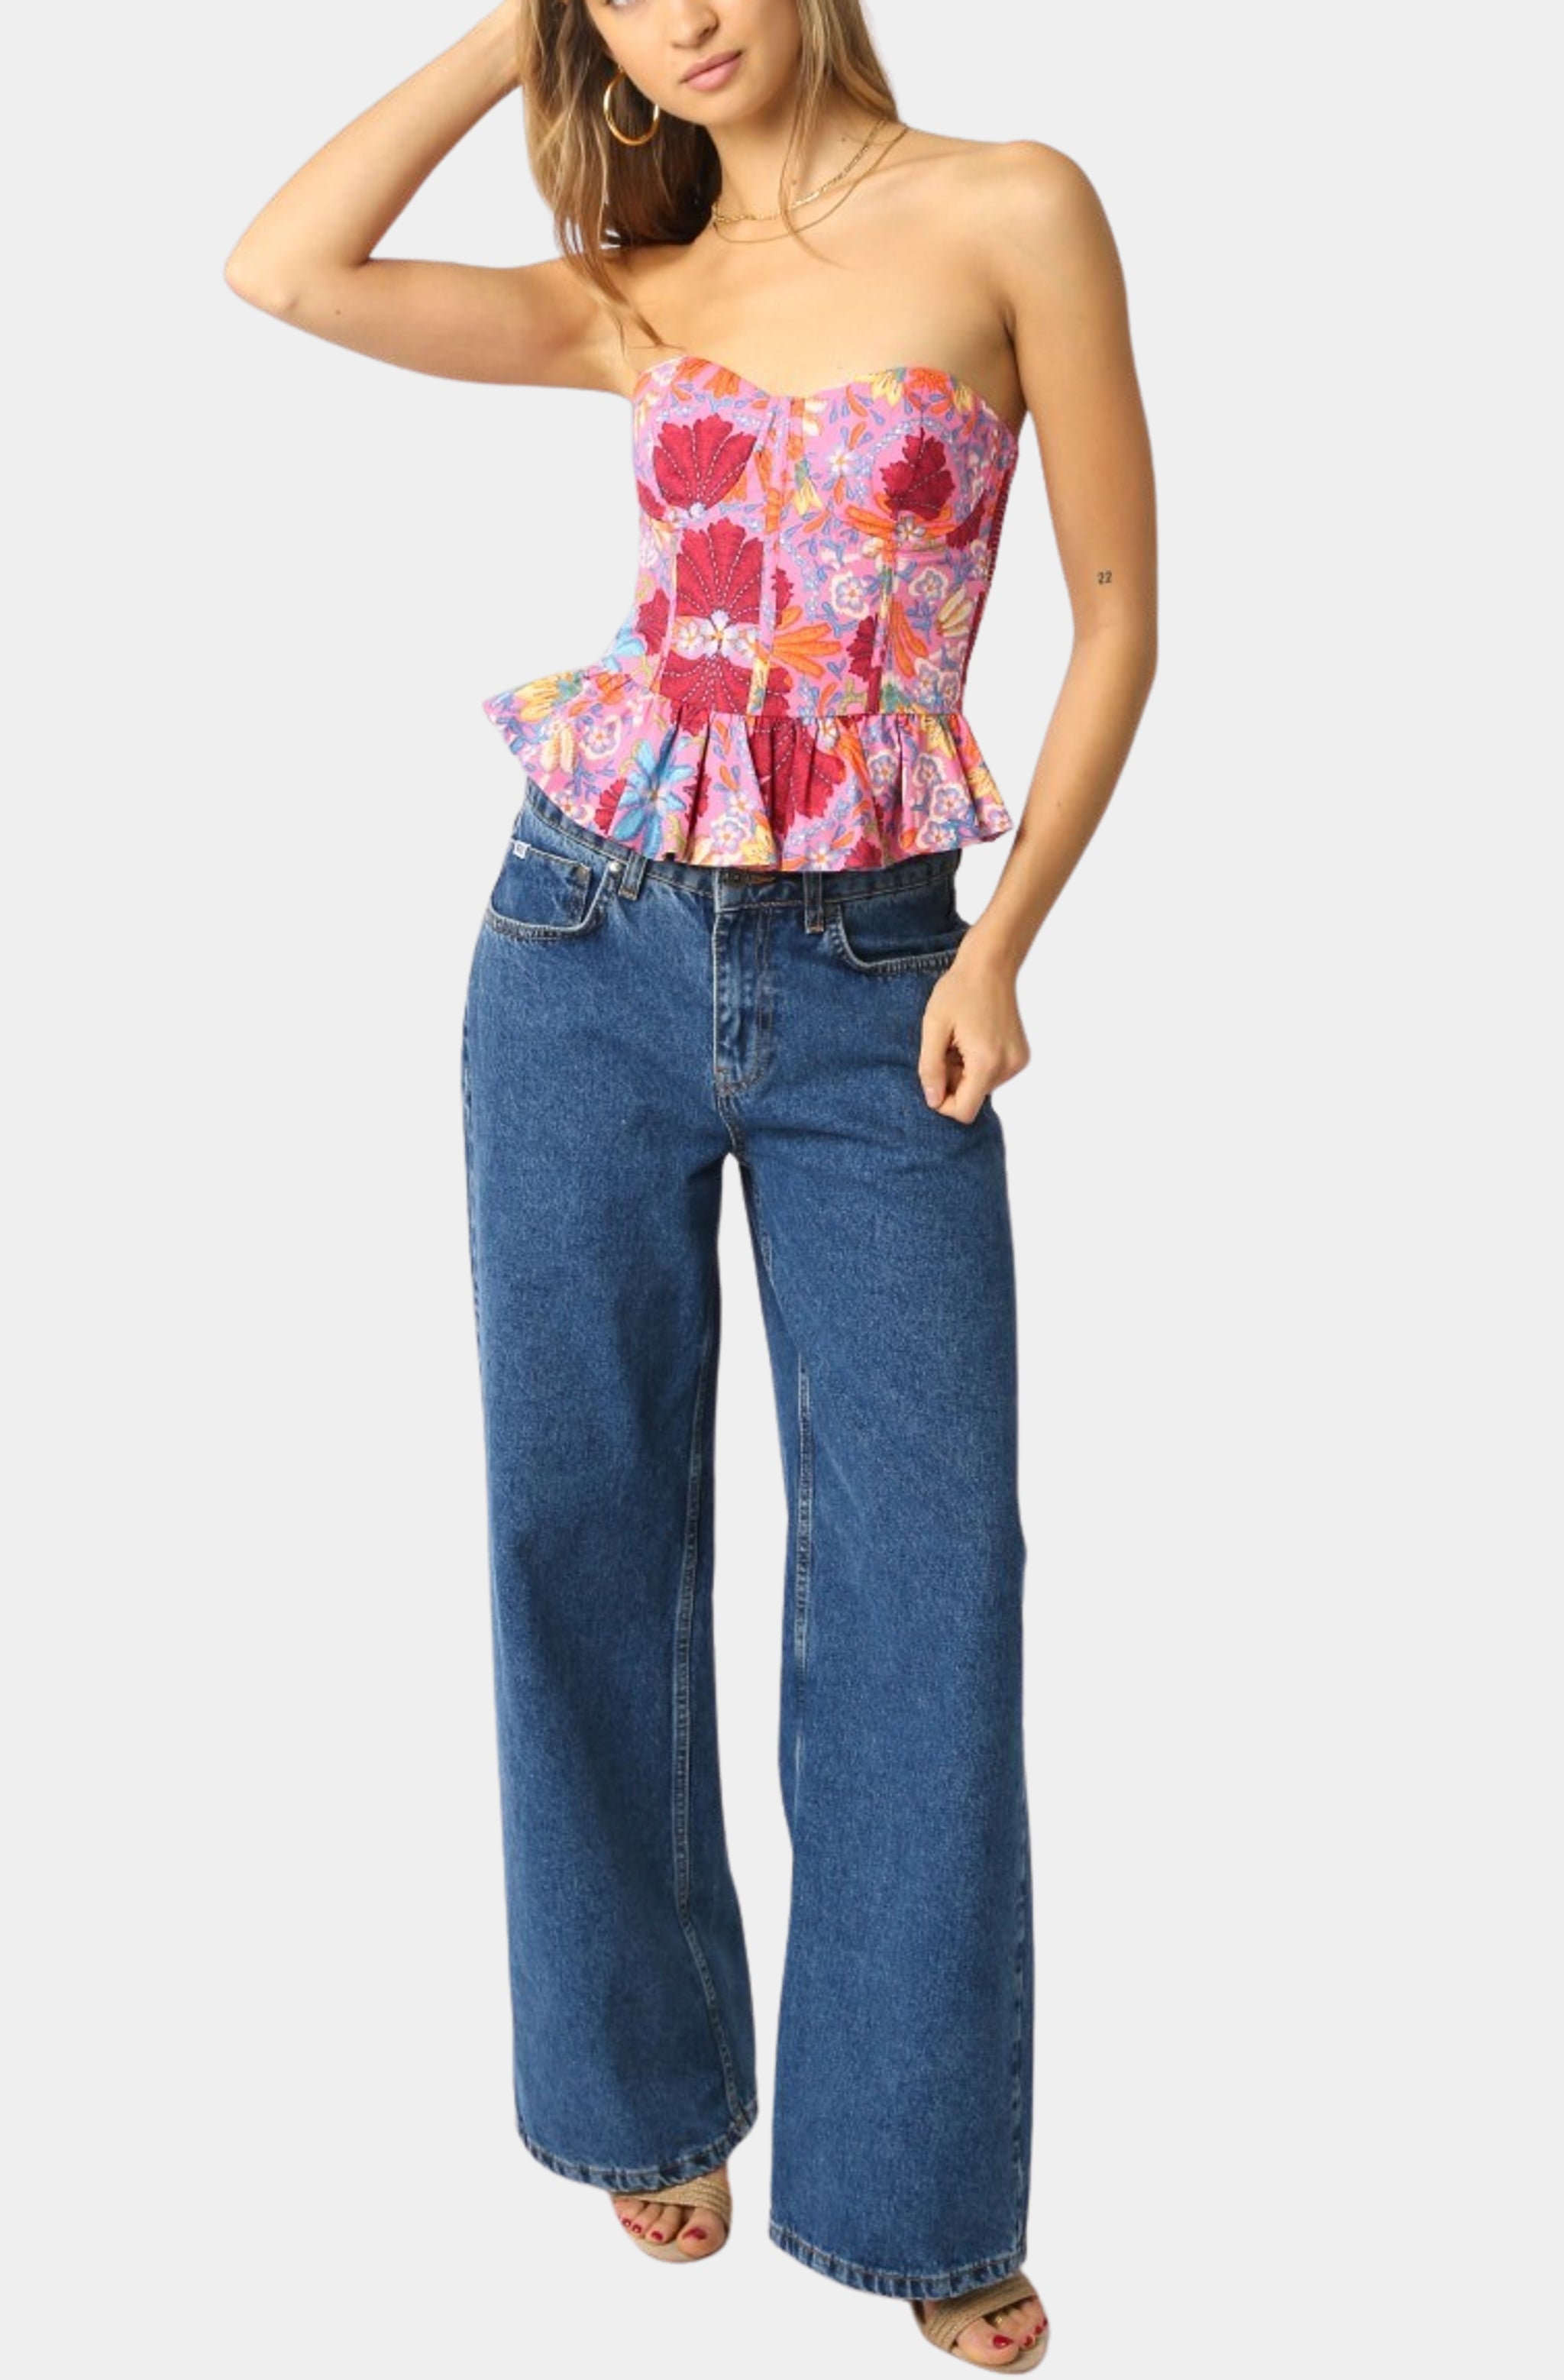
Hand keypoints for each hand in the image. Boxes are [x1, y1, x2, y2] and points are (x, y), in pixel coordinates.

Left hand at [916, 933, 1030, 1124]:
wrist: (991, 964)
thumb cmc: (959, 990)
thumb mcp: (934, 1027)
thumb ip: (931, 1068)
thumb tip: (933, 1101)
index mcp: (986, 1062)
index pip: (964, 1111)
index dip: (943, 1102)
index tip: (934, 1075)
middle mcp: (1008, 1067)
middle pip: (973, 1099)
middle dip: (953, 1082)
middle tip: (946, 1049)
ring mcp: (1017, 1061)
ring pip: (982, 1087)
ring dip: (965, 1072)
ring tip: (959, 1041)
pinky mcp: (1020, 1055)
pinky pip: (992, 1074)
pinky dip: (978, 1064)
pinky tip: (973, 1039)